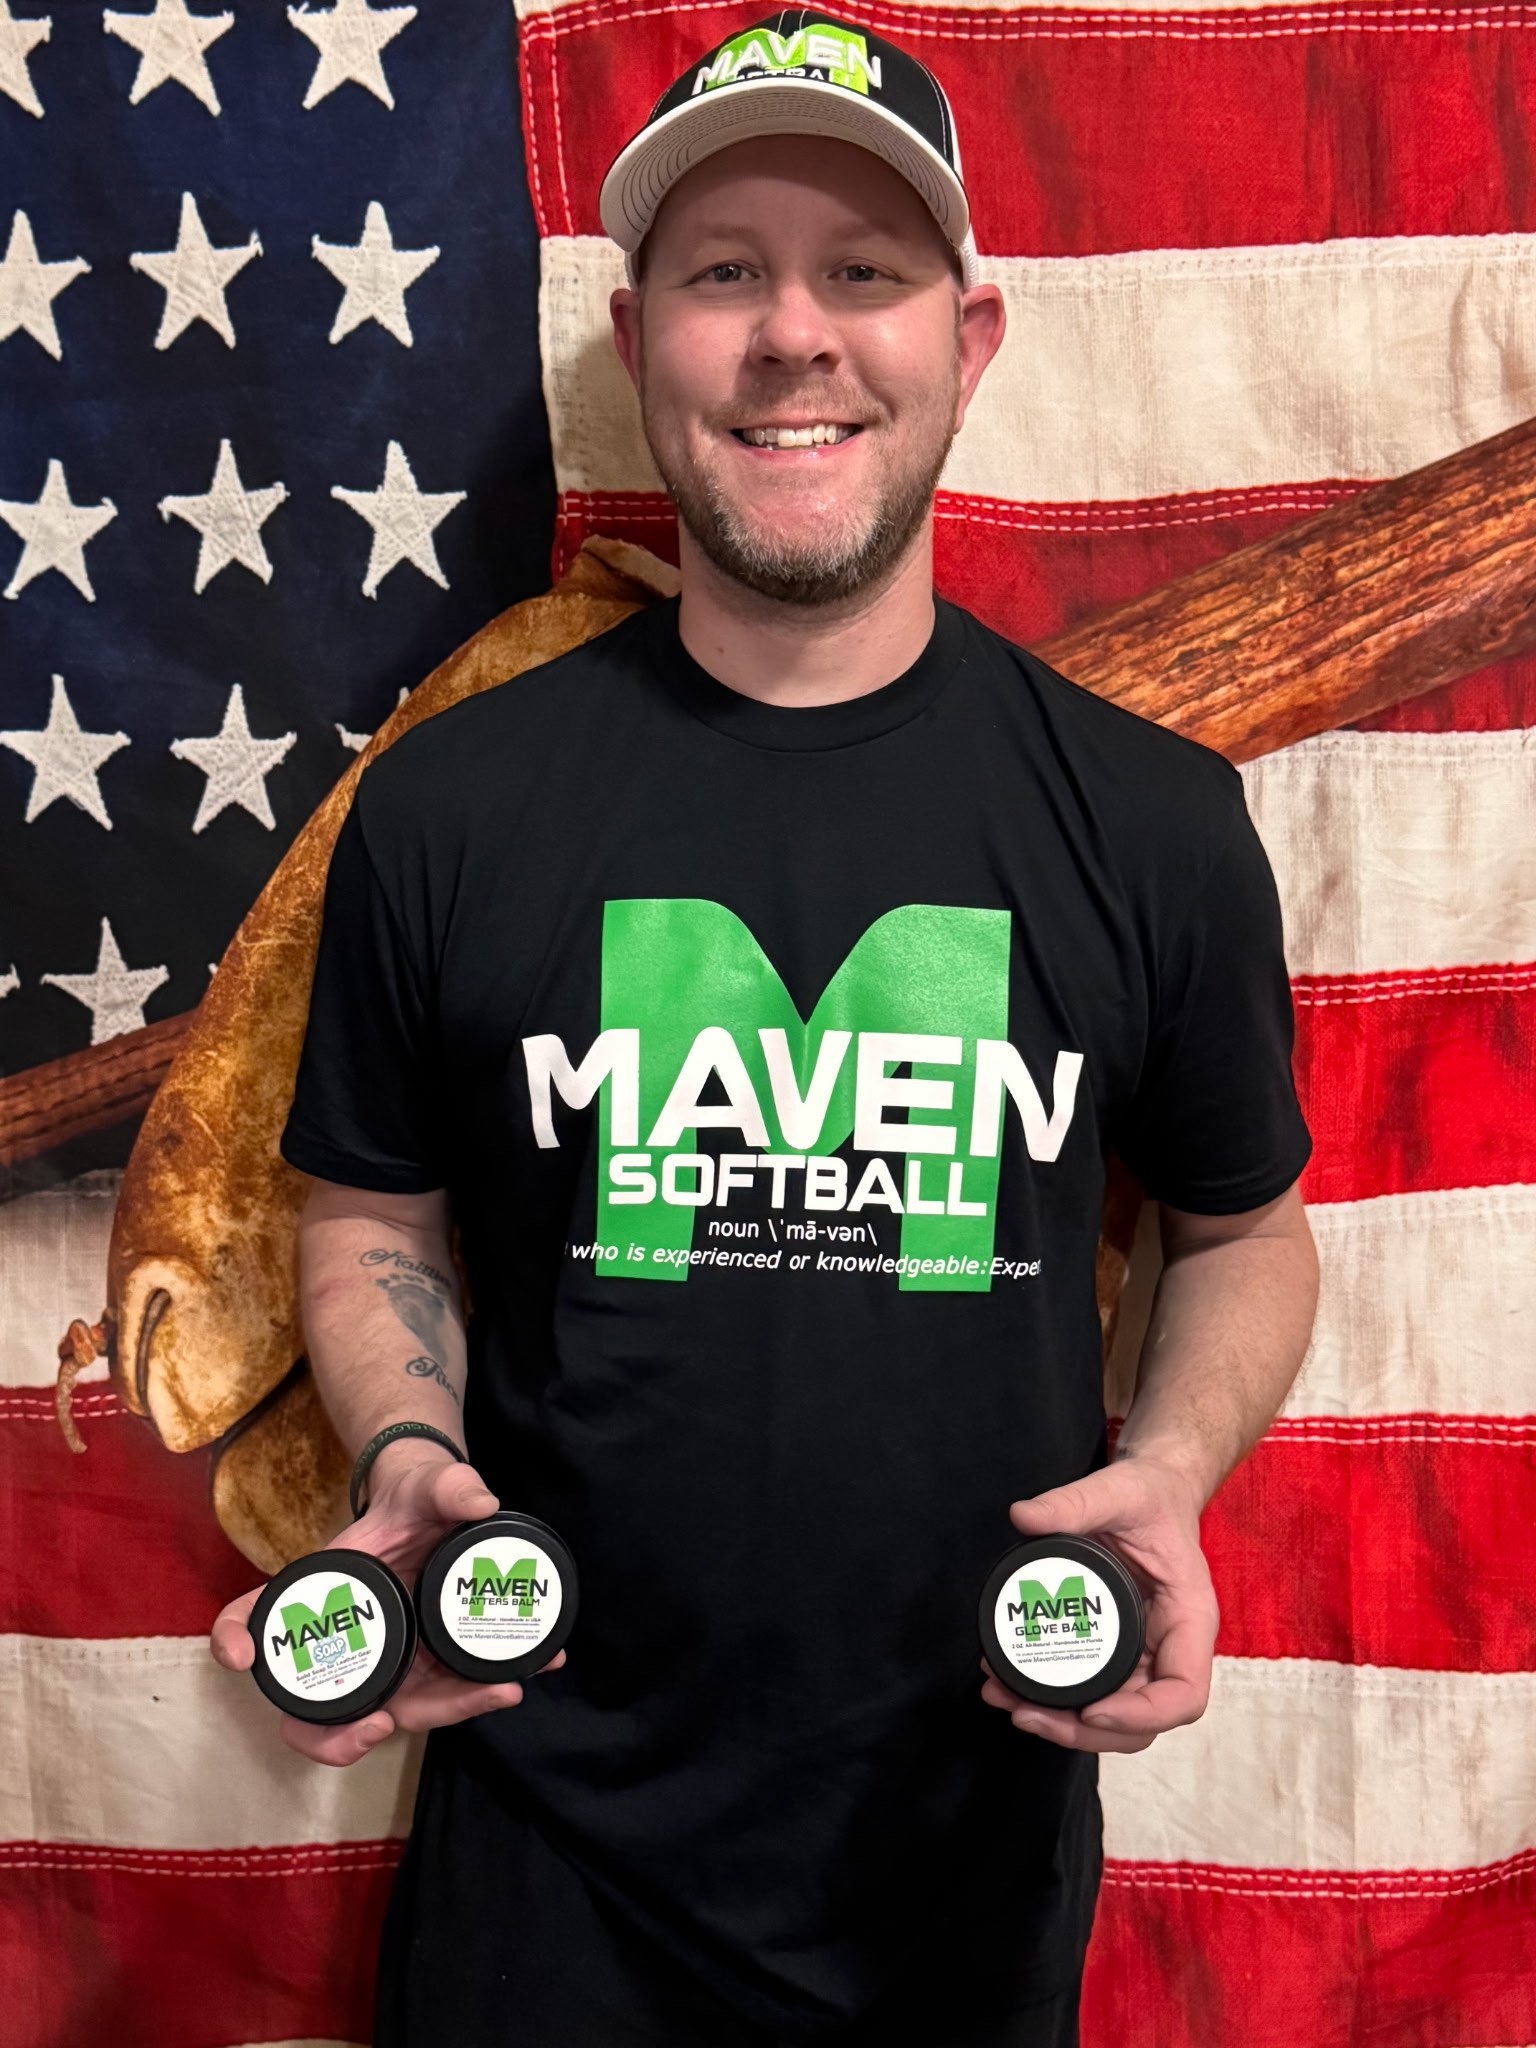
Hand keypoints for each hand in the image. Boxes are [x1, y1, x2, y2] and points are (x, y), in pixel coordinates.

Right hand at [210, 1442, 566, 1767]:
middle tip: (385, 1723)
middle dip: (351, 1734)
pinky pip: (453, 1692)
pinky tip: (542, 1667)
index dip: (238, 1641)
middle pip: (330, 1707)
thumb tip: (479, 1499)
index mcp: (323, 1593)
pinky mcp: (433, 1668)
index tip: (243, 1659)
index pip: (260, 1621)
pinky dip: (491, 1687)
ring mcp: (394, 1663)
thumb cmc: (413, 1502)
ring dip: (451, 1710)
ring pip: (404, 1711)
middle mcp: (351, 1642)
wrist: (445, 1513)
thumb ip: (449, 1485)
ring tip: (503, 1689)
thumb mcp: (426, 1486)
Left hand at [978, 1453, 1217, 1751]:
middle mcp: (1171, 1647)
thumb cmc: (1150, 1497)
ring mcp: (1144, 1654)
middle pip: (1141, 1721)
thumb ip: (1076, 1501)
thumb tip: (1023, 1516)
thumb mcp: (1119, 1490)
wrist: (1152, 1491)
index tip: (1091, 1711)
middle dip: (1082, 1731)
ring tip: (1004, 1699)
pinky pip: (1092, 1690)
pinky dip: (1054, 1697)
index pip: (1183, 1695)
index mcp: (1189, 1618)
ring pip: (1114, 1717)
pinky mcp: (1115, 1650)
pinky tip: (1010, 1684)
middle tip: (1024, 1714)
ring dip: (1061, 1723)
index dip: (1140, 1714)